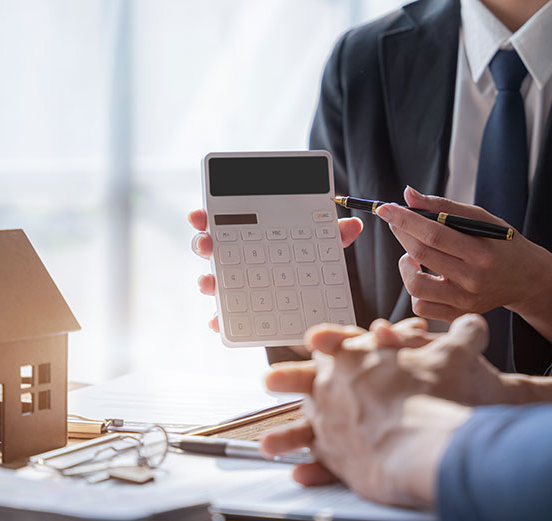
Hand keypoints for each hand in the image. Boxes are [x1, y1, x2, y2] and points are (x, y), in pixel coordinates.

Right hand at [187, 208, 362, 334]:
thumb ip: (333, 234)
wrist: (313, 298)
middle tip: (206, 242)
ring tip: (208, 282)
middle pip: (212, 248)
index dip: (207, 217)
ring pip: (214, 281)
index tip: (199, 216)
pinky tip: (218, 321)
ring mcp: (238, 284)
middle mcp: (239, 257)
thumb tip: (352, 225)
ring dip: (207, 281)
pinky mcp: (242, 309)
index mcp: (250, 233)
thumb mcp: (322, 244)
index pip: (223, 219)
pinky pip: (225, 315)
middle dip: (203, 244)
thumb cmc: (309, 259)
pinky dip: (219, 318)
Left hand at [262, 316, 491, 507]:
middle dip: (288, 379)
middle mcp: (337, 389)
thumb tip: (476, 324)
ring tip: (269, 444)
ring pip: (303, 428)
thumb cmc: (438, 393)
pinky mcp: (341, 459)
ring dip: (287, 435)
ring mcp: (333, 425)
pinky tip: (299, 474)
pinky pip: (321, 464)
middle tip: (270, 381)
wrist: (425, 440)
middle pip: (305, 382)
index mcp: (358, 358)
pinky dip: (312, 470)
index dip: (327, 342)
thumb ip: (462, 338)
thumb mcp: (457, 356)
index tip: (313, 342)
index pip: (337, 344)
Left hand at [378, 186, 551, 345]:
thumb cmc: (503, 243)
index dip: (405, 219)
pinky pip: (422, 306)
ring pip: (416, 286)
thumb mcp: (482, 219)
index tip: (385, 207)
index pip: (433, 233)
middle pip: (422, 254)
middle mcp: (474, 280)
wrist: (528, 278)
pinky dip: (415, 289)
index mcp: (482, 252)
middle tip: (396, 221)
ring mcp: (465, 301)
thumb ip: (445, 207)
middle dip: (401, 233)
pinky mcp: (459, 314)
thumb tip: (409, 195)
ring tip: (413, 253)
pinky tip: (423, 274)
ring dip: (405, 265)